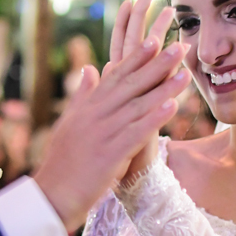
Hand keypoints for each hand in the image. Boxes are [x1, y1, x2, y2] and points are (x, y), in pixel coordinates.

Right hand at [33, 0, 189, 231]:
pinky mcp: (110, 154)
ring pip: (138, 105)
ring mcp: (103, 133)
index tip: (155, 40)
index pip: (116, 76)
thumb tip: (90, 68)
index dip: (136, 58)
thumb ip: (83, 95)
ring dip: (164, 88)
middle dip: (156, 64)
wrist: (51, 195)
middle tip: (178, 45)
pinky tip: (173, 107)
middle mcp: (95, 115)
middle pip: (131, 84)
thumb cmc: (63, 163)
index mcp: (88, 107)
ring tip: (184, 72)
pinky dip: (155, 118)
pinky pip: (136, 132)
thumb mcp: (70, 122)